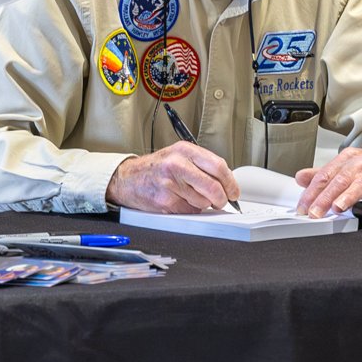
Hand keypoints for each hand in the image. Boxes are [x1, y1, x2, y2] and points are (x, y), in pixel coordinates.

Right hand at [106, 141, 239, 213]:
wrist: (127, 179)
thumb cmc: (155, 168)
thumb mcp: (178, 155)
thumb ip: (201, 164)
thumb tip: (226, 182)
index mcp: (184, 150)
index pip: (218, 166)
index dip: (230, 182)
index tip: (234, 191)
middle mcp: (177, 164)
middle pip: (213, 186)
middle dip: (221, 198)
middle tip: (221, 201)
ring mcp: (170, 184)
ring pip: (203, 201)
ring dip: (203, 204)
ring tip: (190, 196)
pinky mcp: (165, 201)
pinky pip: (189, 211)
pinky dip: (189, 209)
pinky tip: (179, 200)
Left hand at [294, 146, 361, 218]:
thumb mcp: (346, 165)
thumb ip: (322, 173)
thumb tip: (300, 178)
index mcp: (346, 160)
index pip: (324, 176)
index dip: (312, 192)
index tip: (303, 208)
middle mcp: (359, 165)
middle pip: (339, 181)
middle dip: (325, 197)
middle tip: (315, 212)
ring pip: (361, 185)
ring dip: (349, 196)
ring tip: (338, 207)